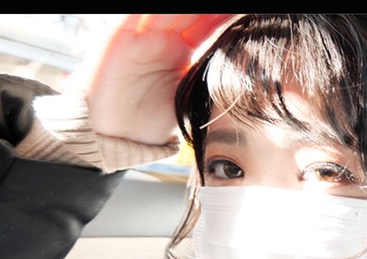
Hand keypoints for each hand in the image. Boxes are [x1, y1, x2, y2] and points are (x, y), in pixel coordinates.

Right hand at [70, 14, 233, 144]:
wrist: (114, 137)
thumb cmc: (149, 123)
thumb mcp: (189, 96)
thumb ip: (209, 80)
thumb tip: (248, 77)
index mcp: (181, 50)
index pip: (210, 22)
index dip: (227, 17)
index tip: (252, 14)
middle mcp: (162, 37)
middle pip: (192, 12)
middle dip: (212, 8)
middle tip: (242, 5)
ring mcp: (141, 33)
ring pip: (168, 10)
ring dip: (190, 7)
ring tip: (215, 4)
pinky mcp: (117, 35)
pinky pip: (135, 14)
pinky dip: (152, 10)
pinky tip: (173, 9)